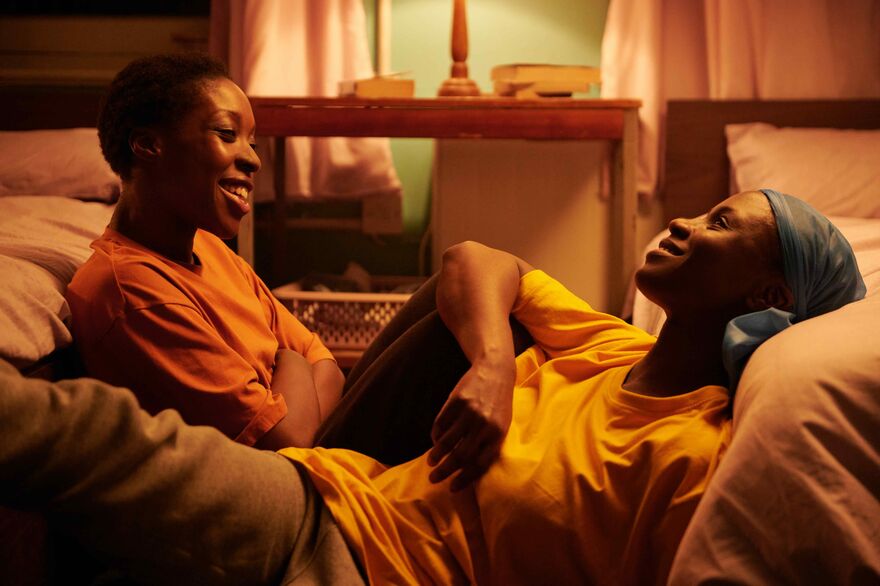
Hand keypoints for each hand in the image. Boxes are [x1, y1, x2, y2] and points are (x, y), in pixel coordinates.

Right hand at [427, 358, 514, 490]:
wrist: (495, 371)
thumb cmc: (498, 404)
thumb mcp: (501, 425)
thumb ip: (487, 444)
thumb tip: (467, 468)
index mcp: (498, 435)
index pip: (479, 464)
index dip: (464, 479)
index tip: (452, 488)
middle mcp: (484, 425)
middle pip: (460, 455)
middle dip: (445, 471)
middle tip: (434, 479)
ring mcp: (470, 412)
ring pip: (448, 441)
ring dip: (436, 455)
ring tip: (431, 462)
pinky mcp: (457, 400)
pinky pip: (441, 423)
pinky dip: (436, 435)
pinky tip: (434, 440)